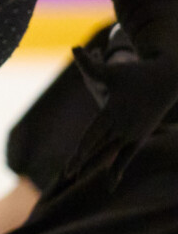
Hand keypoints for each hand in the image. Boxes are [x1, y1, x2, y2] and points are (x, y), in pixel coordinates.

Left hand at [59, 26, 177, 188]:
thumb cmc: (136, 73)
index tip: (70, 164)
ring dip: (94, 166)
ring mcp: (133, 134)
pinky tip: (111, 186)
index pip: (92, 136)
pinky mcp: (139, 137)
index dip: (81, 150)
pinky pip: (126, 157)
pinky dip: (117, 170)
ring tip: (77, 179)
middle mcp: (123, 127)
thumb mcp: (112, 70)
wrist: (168, 80)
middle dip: (82, 161)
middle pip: (98, 148)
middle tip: (66, 175)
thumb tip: (74, 48)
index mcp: (114, 113)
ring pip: (109, 154)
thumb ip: (90, 64)